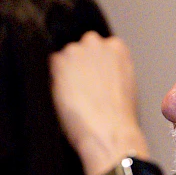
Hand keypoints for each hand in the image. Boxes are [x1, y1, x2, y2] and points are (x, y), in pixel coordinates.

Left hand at [49, 32, 151, 174]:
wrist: (108, 131)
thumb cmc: (119, 117)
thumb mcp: (125, 85)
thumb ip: (111, 70)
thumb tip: (99, 72)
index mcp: (117, 48)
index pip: (99, 47)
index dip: (94, 65)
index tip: (93, 79)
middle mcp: (96, 44)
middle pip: (80, 48)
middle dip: (79, 64)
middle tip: (81, 89)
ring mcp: (76, 50)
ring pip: (64, 57)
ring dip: (65, 73)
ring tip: (73, 96)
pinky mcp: (58, 62)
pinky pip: (50, 66)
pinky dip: (54, 80)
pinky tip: (64, 98)